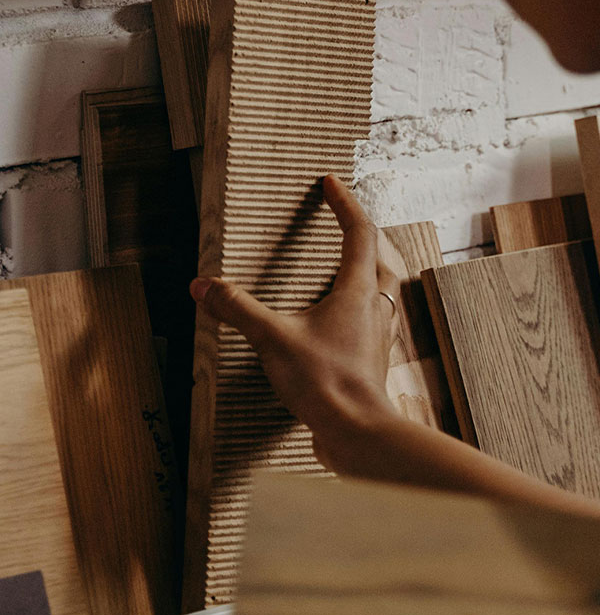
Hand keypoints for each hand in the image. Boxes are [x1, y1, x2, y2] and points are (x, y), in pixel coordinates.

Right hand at [190, 175, 398, 464]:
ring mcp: (377, 333)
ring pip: (381, 287)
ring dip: (366, 269)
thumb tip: (203, 286)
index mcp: (357, 289)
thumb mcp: (273, 339)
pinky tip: (340, 322)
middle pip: (378, 255)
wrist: (357, 432)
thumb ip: (237, 309)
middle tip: (344, 219)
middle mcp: (375, 305)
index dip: (344, 203)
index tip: (330, 183)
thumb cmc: (325, 382)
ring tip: (346, 265)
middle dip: (361, 233)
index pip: (359, 231)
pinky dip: (359, 306)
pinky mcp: (372, 358)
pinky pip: (371, 319)